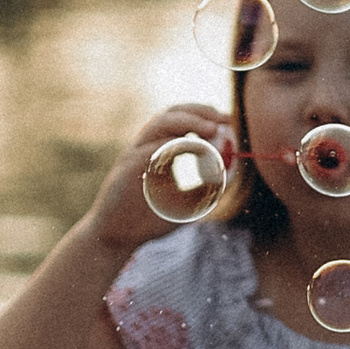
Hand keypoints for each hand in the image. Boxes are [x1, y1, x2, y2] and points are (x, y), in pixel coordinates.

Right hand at [87, 102, 237, 254]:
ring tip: (211, 129)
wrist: (116, 236)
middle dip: (198, 112)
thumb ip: (208, 185)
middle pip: (170, 115)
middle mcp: (145, 147)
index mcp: (157, 149)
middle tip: (222, 120)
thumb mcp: (187, 202)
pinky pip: (147, 152)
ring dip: (187, 123)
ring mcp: (134, 156)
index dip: (203, 114)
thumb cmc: (152, 217)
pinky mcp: (126, 171)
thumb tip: (233, 169)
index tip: (226, 119)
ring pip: (158, 127)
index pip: (180, 118)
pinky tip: (190, 149)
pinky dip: (168, 147)